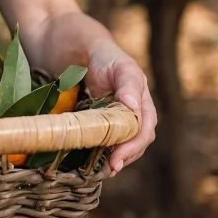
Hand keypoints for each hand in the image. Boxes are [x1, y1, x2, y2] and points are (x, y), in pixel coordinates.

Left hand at [84, 39, 157, 176]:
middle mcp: (131, 111)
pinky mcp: (97, 119)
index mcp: (141, 100)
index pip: (144, 129)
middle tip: (110, 169)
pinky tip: (89, 160)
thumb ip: (128, 82)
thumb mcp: (117, 64)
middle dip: (125, 157)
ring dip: (114, 158)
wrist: (73, 46)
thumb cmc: (100, 52)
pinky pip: (103, 139)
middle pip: (135, 141)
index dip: (133, 146)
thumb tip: (134, 107)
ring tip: (103, 171)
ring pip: (120, 143)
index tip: (117, 158)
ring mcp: (114, 116)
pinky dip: (99, 151)